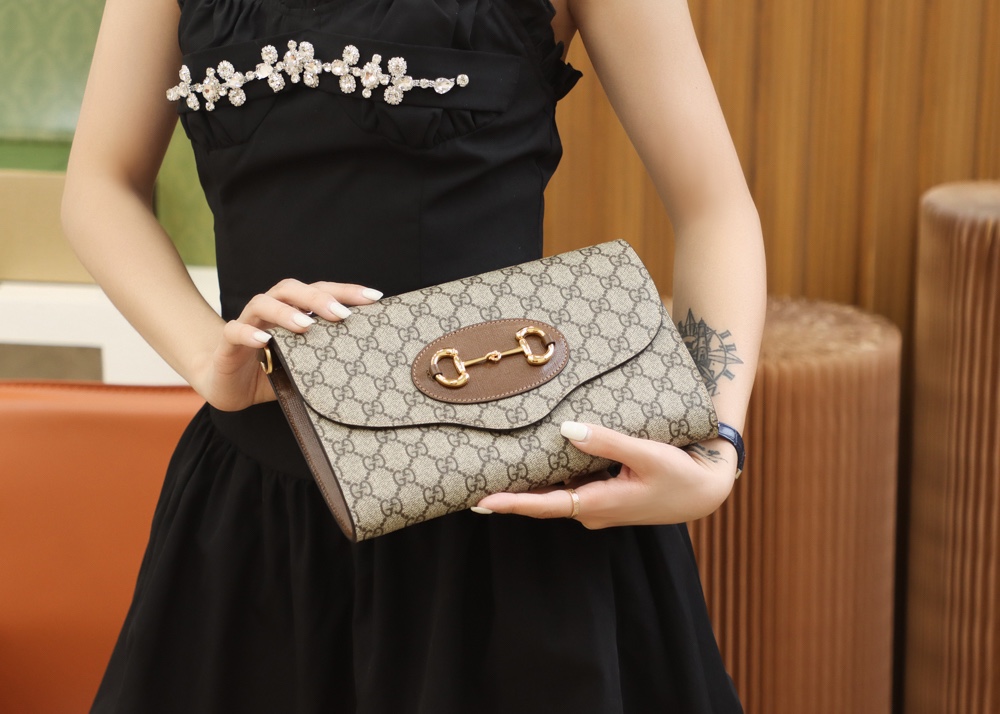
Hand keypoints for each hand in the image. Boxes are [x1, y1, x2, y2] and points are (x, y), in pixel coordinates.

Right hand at [195, 279, 381, 411]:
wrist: (229, 387)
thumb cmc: (272, 372)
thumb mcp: (305, 366)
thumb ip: (327, 359)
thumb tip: (369, 367)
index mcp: (293, 311)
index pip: (321, 292)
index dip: (346, 291)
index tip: (375, 297)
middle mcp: (271, 312)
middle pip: (292, 289)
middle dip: (319, 298)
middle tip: (343, 314)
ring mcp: (248, 324)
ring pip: (263, 303)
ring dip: (286, 312)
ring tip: (307, 325)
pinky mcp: (227, 344)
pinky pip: (234, 331)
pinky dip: (248, 333)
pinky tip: (264, 341)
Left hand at [474, 423, 738, 527]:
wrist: (705, 492)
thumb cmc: (679, 475)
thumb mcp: (647, 454)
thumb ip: (607, 441)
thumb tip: (567, 429)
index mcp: (597, 504)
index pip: (545, 506)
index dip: (511, 504)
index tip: (479, 503)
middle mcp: (592, 509)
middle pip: (543, 501)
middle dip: (511, 492)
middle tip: (473, 482)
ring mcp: (598, 505)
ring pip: (557, 492)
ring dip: (531, 483)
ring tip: (497, 466)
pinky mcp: (605, 496)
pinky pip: (572, 486)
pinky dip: (553, 474)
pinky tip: (542, 456)